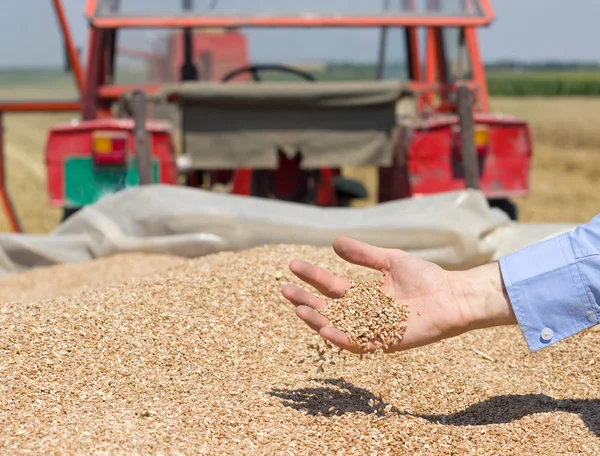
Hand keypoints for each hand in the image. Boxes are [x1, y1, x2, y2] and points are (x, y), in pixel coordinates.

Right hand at [281, 236, 515, 353]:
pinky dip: (339, 337)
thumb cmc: (425, 277)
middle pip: (327, 308)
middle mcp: (363, 314)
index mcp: (363, 296)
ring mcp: (372, 329)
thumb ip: (363, 254)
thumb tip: (334, 242)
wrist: (452, 294)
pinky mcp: (384, 343)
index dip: (311, 276)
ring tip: (298, 309)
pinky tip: (324, 327)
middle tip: (284, 289)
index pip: (330, 287)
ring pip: (337, 328)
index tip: (292, 265)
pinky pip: (357, 343)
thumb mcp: (389, 260)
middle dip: (304, 300)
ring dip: (316, 320)